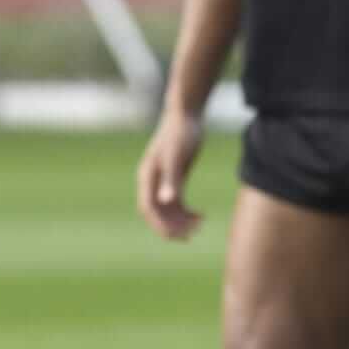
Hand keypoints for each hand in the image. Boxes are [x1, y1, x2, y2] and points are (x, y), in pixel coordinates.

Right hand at [136, 110, 205, 239]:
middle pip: (157, 212)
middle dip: (172, 226)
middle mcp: (152, 181)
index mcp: (147, 176)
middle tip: (192, 234)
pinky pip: (177, 201)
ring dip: (181, 220)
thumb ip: (172, 179)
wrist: (187, 113)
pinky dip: (186, 211)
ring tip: (200, 224)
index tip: (177, 235)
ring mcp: (163, 180)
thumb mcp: (177, 156)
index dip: (160, 224)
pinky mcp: (175, 177)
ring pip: (168, 209)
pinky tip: (201, 215)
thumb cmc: (181, 132)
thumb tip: (166, 201)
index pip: (148, 208)